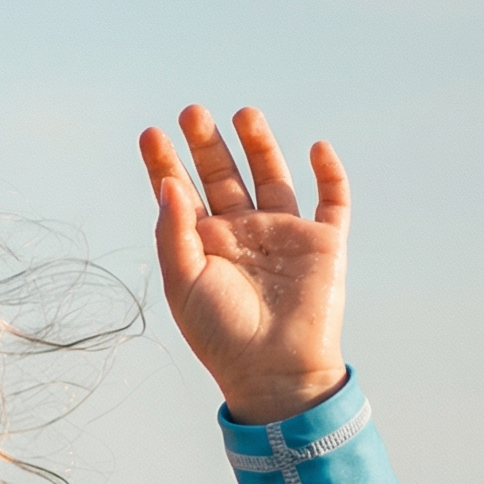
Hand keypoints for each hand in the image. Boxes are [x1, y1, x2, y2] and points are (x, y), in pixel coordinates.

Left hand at [139, 105, 348, 426]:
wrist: (274, 371)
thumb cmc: (222, 335)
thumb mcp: (183, 284)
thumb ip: (173, 233)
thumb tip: (168, 185)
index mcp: (206, 247)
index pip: (182, 195)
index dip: (166, 164)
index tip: (151, 134)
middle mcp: (243, 236)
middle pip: (223, 177)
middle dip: (207, 144)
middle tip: (191, 112)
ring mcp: (284, 236)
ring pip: (272, 177)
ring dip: (259, 145)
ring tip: (242, 114)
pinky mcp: (323, 243)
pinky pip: (332, 199)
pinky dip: (329, 172)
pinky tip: (317, 147)